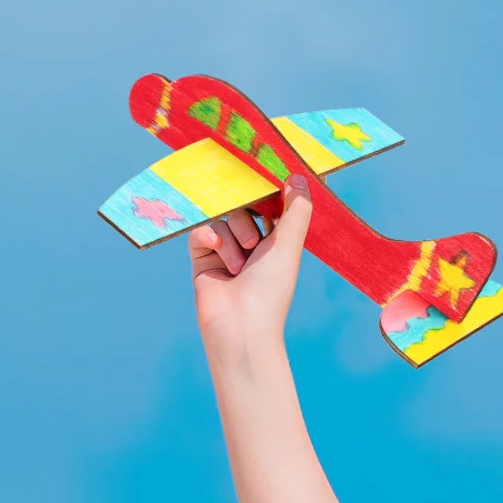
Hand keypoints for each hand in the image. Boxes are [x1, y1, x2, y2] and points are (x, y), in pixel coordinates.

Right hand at [188, 174, 312, 357]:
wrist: (240, 326)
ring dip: (233, 237)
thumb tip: (300, 176)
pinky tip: (220, 257)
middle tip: (255, 241)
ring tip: (240, 265)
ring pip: (223, 217)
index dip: (270, 193)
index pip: (271, 204)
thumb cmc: (270, 289)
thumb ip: (297, 209)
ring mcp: (225, 249)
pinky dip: (210, 239)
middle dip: (249, 219)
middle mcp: (252, 243)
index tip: (270, 178)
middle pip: (244, 206)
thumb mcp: (289, 245)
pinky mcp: (203, 255)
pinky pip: (202, 229)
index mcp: (277, 241)